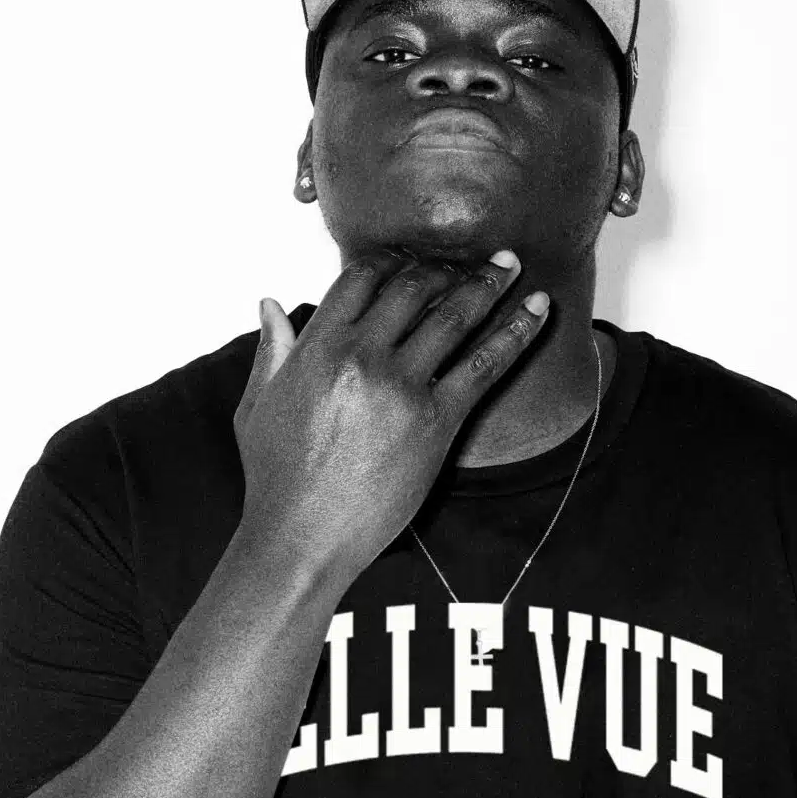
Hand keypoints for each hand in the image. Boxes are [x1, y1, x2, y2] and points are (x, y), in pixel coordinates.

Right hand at [233, 248, 549, 582]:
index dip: (391, 260)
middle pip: (414, 287)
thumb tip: (272, 303)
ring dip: (488, 283)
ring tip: (512, 263)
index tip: (412, 258)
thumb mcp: (258, 405)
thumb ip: (273, 349)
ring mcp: (402, 386)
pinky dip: (517, 331)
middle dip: (447, 265)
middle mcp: (361, 356)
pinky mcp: (437, 421)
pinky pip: (485, 364)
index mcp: (317, 346)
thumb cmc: (276, 478)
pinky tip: (538, 308)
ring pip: (455, 316)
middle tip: (471, 257)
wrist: (302, 540)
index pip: (361, 278)